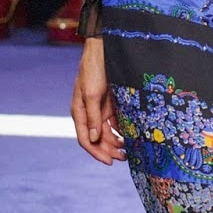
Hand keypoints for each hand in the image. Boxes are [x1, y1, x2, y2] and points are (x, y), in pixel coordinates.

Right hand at [71, 38, 125, 162]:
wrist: (103, 50)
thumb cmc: (93, 70)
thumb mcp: (92, 94)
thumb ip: (93, 117)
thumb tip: (93, 138)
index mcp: (79, 112)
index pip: (86, 139)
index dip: (97, 152)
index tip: (109, 162)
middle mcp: (89, 113)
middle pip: (98, 139)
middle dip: (110, 150)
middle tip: (124, 158)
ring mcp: (100, 109)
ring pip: (108, 132)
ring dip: (117, 142)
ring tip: (130, 150)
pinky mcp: (111, 104)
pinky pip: (117, 122)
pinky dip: (123, 130)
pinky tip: (133, 136)